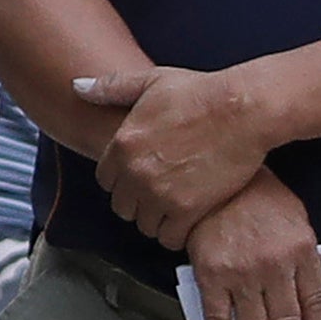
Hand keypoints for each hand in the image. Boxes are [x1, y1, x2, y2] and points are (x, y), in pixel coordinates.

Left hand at [75, 61, 279, 239]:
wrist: (242, 110)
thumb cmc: (201, 92)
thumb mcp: (151, 81)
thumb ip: (111, 87)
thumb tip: (78, 87)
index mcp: (122, 144)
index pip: (105, 180)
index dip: (123, 180)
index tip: (141, 176)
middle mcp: (135, 173)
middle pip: (123, 206)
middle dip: (138, 202)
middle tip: (160, 194)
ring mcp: (160, 195)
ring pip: (145, 225)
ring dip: (158, 220)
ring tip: (176, 208)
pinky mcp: (188, 210)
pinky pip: (170, 238)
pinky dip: (178, 233)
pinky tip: (189, 220)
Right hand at [182, 174, 320, 319]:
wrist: (220, 178)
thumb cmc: (257, 194)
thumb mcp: (295, 218)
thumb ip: (303, 255)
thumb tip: (306, 292)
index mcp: (301, 251)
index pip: (316, 303)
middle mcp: (275, 267)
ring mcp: (242, 274)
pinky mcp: (212, 276)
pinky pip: (218, 319)